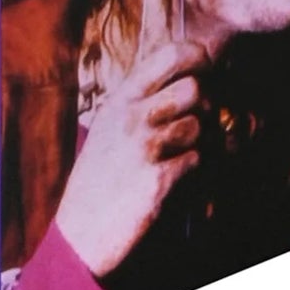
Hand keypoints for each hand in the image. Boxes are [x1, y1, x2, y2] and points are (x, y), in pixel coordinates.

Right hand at [50, 33, 210, 281]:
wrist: (80, 234)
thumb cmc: (98, 181)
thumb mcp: (109, 128)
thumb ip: (141, 101)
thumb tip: (188, 80)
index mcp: (120, 99)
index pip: (169, 54)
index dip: (198, 57)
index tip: (208, 71)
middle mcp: (131, 117)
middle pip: (194, 88)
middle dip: (208, 105)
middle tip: (204, 122)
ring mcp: (143, 148)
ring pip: (199, 125)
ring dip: (204, 141)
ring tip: (190, 153)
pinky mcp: (157, 181)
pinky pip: (197, 161)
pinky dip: (197, 170)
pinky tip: (183, 177)